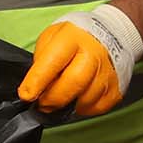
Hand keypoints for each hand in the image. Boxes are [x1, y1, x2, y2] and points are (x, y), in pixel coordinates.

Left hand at [21, 3, 142, 115]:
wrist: (111, 34)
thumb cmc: (76, 38)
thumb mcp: (52, 37)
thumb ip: (41, 59)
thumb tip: (35, 84)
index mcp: (73, 38)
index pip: (53, 61)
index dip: (37, 81)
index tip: (26, 95)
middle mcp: (94, 54)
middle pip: (72, 83)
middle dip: (52, 99)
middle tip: (41, 104)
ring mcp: (108, 72)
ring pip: (85, 100)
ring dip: (67, 105)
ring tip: (60, 98)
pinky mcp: (116, 89)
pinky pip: (96, 108)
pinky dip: (83, 108)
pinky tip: (78, 97)